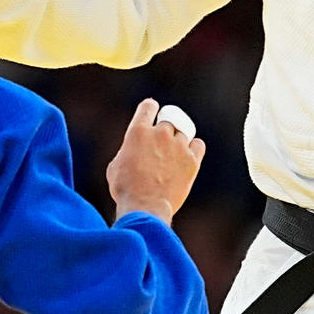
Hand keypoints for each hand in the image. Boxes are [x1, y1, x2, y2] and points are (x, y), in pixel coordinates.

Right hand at [105, 100, 205, 223]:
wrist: (145, 207)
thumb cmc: (126, 189)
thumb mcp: (116, 165)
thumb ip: (128, 149)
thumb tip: (135, 149)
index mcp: (138, 132)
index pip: (149, 106)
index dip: (151, 109)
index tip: (153, 114)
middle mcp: (160, 133)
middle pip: (168, 119)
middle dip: (164, 130)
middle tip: (162, 144)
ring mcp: (178, 146)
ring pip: (183, 132)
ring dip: (178, 141)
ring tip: (173, 156)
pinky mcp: (192, 160)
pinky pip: (198, 144)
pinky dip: (193, 148)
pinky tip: (187, 156)